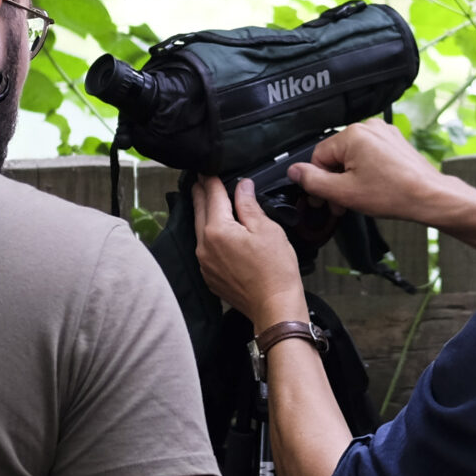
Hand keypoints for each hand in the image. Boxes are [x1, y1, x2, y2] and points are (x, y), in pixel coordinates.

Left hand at [193, 177, 308, 330]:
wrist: (274, 307)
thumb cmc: (275, 270)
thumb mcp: (267, 230)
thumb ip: (249, 206)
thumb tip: (242, 187)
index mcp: (217, 230)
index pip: (212, 195)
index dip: (210, 179)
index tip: (207, 169)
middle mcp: (204, 245)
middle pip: (200, 211)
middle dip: (201, 193)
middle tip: (200, 180)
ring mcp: (204, 262)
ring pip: (200, 230)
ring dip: (203, 214)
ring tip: (208, 201)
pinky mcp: (209, 276)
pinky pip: (204, 248)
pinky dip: (208, 235)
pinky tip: (217, 231)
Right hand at [286, 118, 448, 224]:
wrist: (430, 196)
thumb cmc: (394, 193)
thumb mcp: (344, 192)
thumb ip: (313, 181)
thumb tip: (294, 171)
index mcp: (353, 134)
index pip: (318, 156)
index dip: (317, 181)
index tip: (322, 199)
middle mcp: (368, 127)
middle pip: (336, 155)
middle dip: (334, 181)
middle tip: (338, 204)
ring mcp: (384, 133)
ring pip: (352, 156)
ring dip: (348, 178)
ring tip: (356, 199)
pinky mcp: (394, 142)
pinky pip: (369, 154)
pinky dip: (365, 171)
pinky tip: (372, 188)